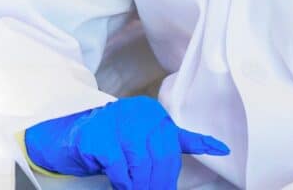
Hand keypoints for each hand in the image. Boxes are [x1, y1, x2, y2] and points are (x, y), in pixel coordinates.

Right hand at [24, 96, 229, 189]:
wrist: (72, 139)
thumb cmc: (113, 143)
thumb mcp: (148, 139)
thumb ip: (179, 142)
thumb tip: (221, 147)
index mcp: (153, 111)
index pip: (172, 148)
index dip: (168, 175)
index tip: (166, 188)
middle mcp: (136, 110)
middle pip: (158, 156)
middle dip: (156, 184)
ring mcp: (115, 120)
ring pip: (140, 163)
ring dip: (138, 184)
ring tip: (132, 188)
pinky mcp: (98, 134)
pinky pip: (119, 165)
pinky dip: (121, 180)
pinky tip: (118, 183)